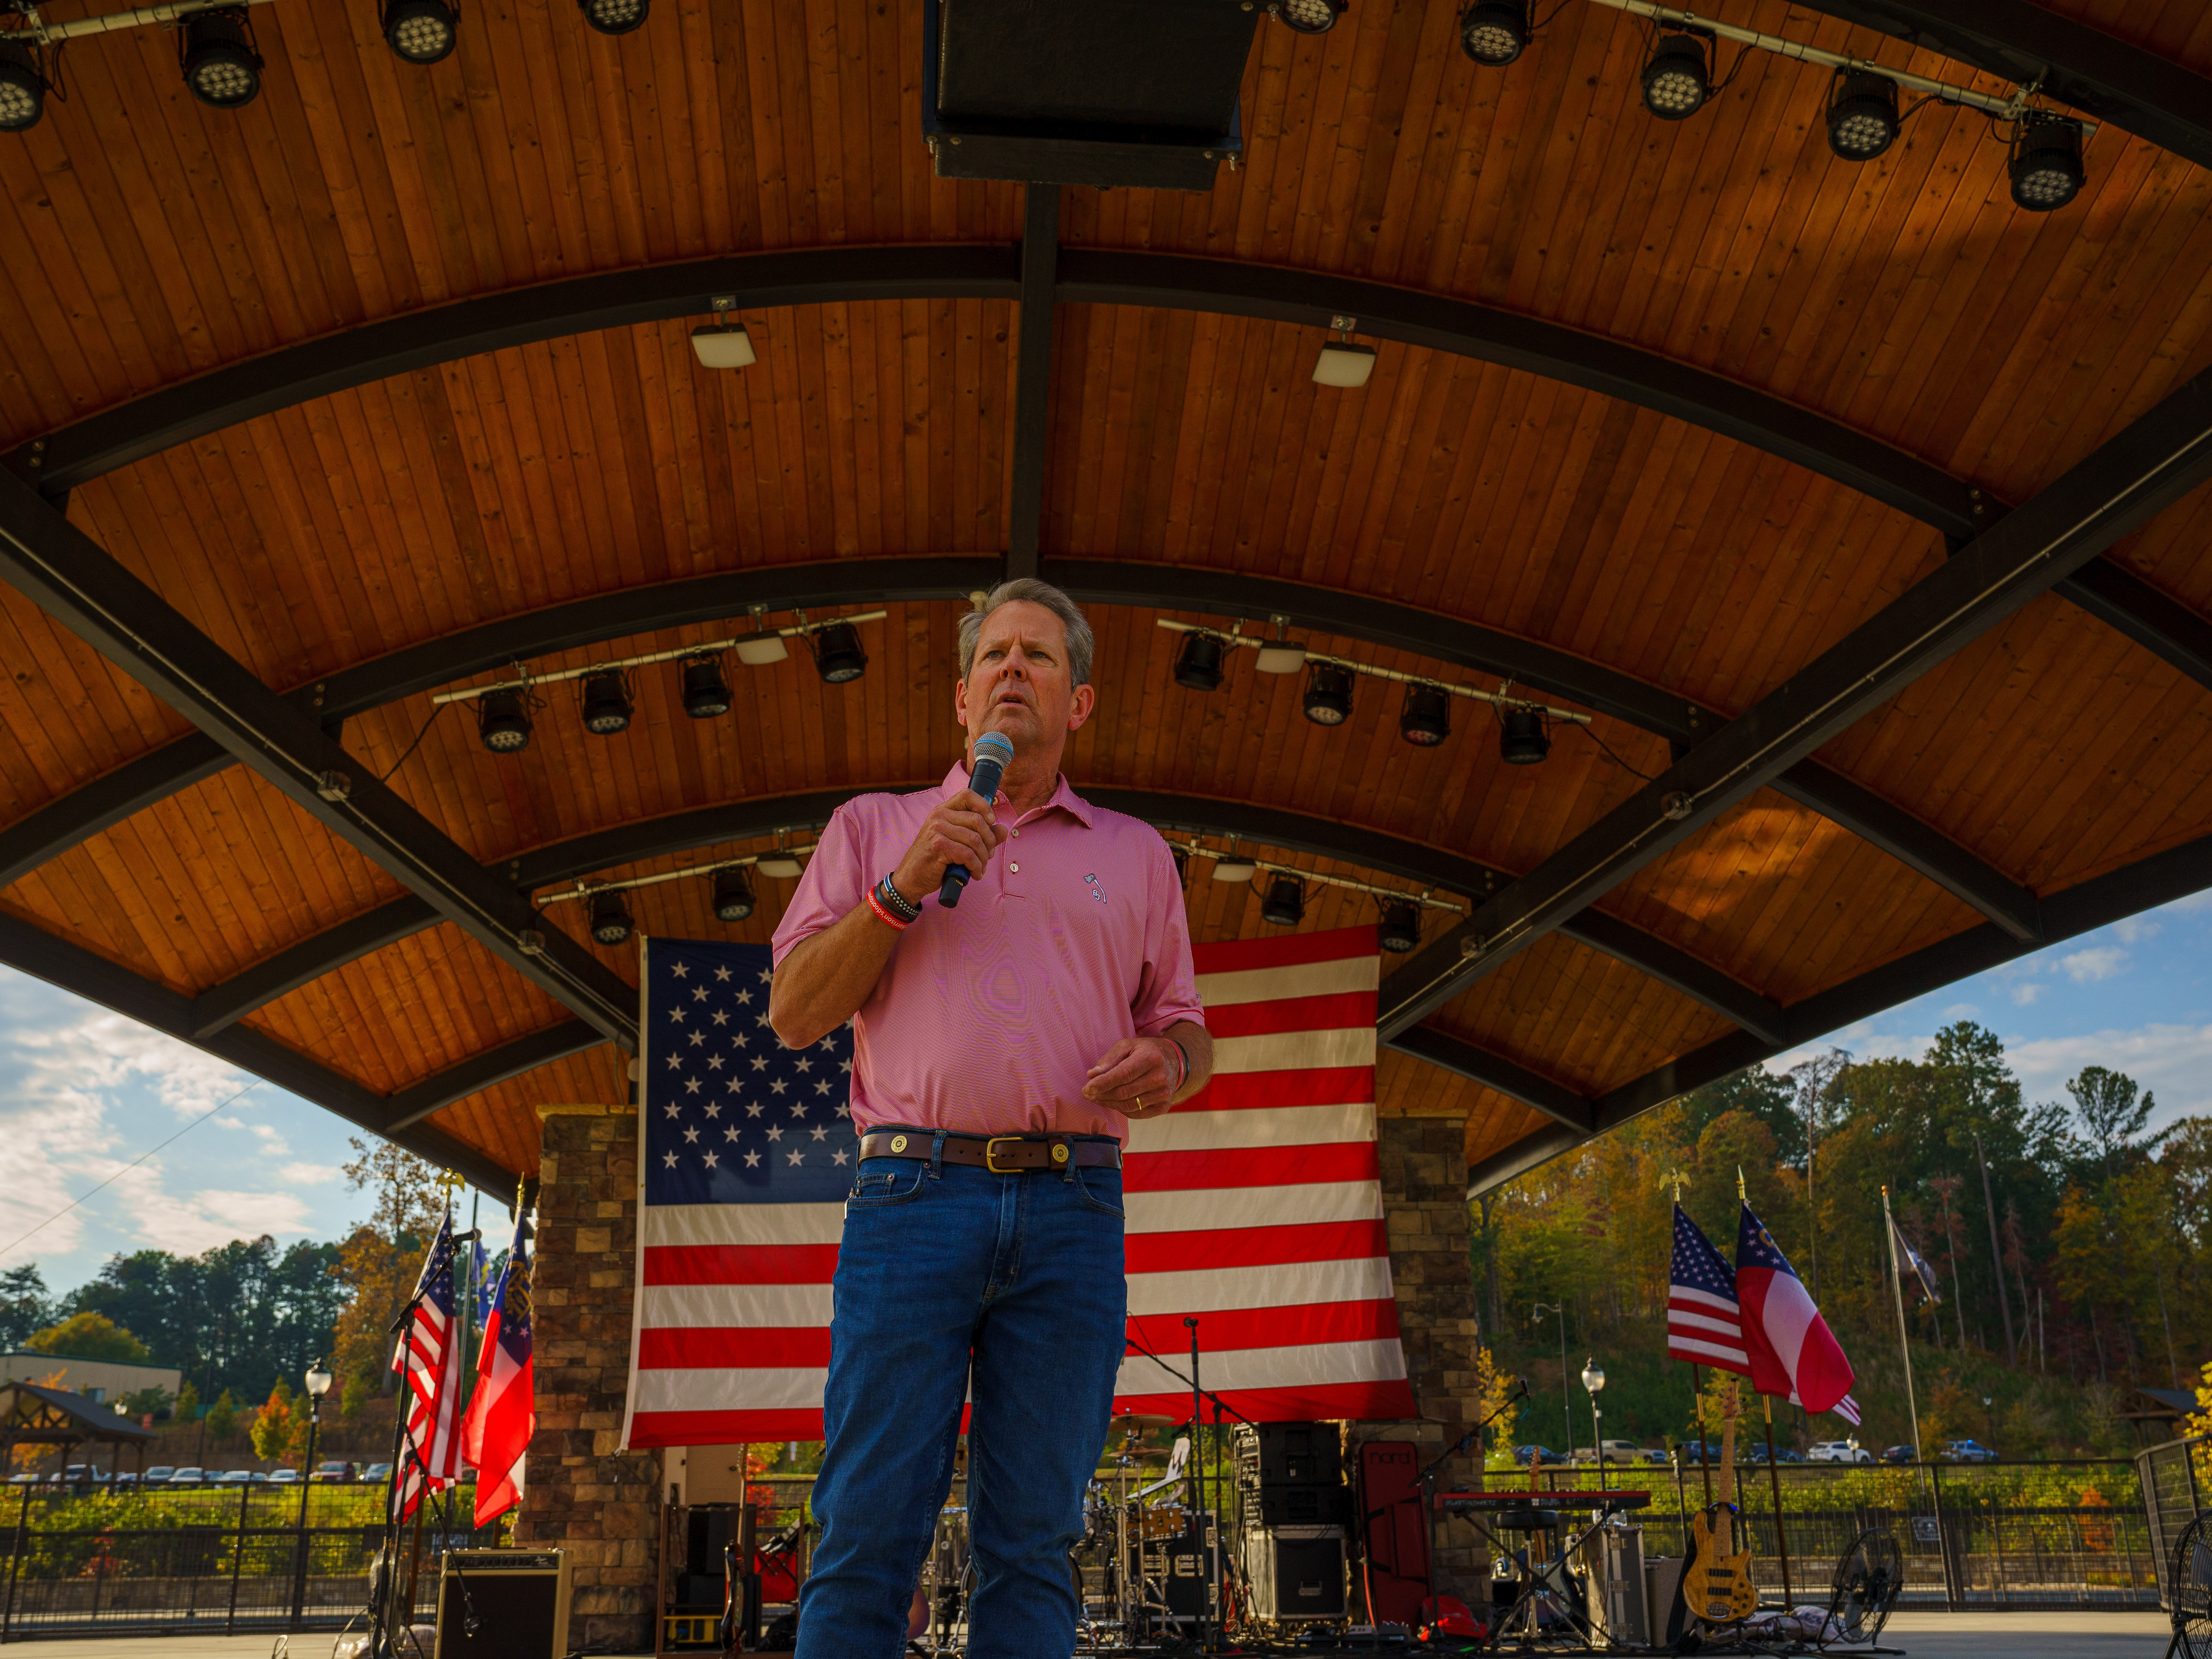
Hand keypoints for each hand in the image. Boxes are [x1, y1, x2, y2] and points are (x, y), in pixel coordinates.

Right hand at [892, 787, 1007, 900]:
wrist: (911, 877)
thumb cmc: (935, 860)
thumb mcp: (957, 843)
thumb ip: (981, 835)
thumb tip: (1003, 830)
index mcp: (943, 810)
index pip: (967, 795)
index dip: (984, 805)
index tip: (992, 821)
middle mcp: (939, 816)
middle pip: (978, 820)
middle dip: (989, 841)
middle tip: (989, 855)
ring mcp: (937, 829)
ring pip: (975, 840)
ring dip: (984, 858)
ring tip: (980, 867)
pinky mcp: (938, 845)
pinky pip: (968, 854)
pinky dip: (976, 867)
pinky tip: (974, 874)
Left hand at [1083, 1036, 1181, 1118]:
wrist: (1173, 1061)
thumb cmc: (1144, 1051)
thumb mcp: (1127, 1046)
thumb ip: (1109, 1059)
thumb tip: (1091, 1075)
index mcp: (1150, 1058)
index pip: (1122, 1075)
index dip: (1102, 1083)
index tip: (1086, 1088)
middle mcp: (1160, 1078)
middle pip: (1123, 1092)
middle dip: (1101, 1095)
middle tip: (1087, 1093)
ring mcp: (1163, 1094)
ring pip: (1128, 1105)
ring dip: (1108, 1103)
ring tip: (1095, 1097)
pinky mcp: (1163, 1107)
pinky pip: (1136, 1113)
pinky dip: (1120, 1109)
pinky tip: (1111, 1102)